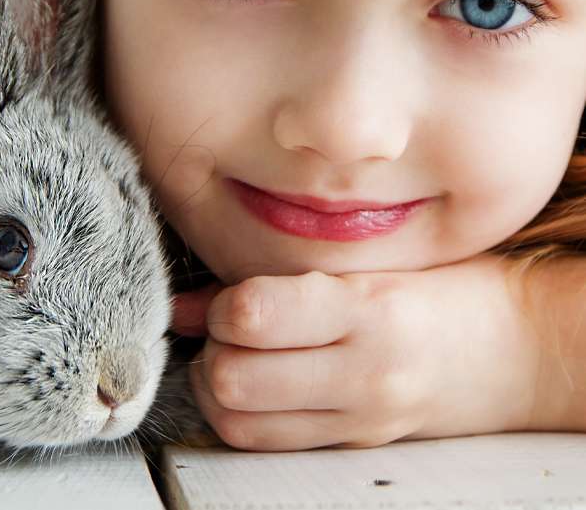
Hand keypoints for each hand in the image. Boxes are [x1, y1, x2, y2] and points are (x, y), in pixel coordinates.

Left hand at [170, 254, 542, 450]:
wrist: (515, 349)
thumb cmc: (448, 287)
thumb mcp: (373, 262)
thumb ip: (286, 277)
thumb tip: (192, 305)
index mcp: (370, 307)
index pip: (255, 314)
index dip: (222, 305)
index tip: (228, 296)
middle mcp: (364, 371)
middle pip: (236, 378)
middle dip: (211, 350)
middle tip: (223, 329)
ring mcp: (361, 418)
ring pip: (242, 423)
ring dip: (217, 389)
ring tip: (233, 357)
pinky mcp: (357, 446)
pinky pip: (271, 445)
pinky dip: (243, 417)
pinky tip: (254, 384)